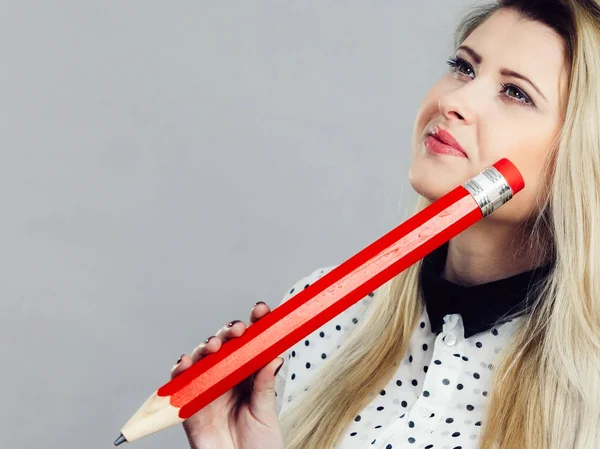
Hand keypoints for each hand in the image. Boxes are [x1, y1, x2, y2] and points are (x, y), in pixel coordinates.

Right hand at [170, 302, 284, 448]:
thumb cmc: (260, 446)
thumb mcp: (266, 413)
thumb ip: (265, 385)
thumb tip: (274, 355)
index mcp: (250, 376)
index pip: (251, 344)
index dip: (255, 324)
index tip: (261, 310)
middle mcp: (228, 378)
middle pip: (225, 346)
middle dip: (229, 332)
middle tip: (238, 330)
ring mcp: (208, 390)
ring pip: (202, 359)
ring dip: (205, 347)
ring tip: (213, 346)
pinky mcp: (190, 407)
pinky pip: (180, 385)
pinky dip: (179, 371)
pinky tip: (185, 362)